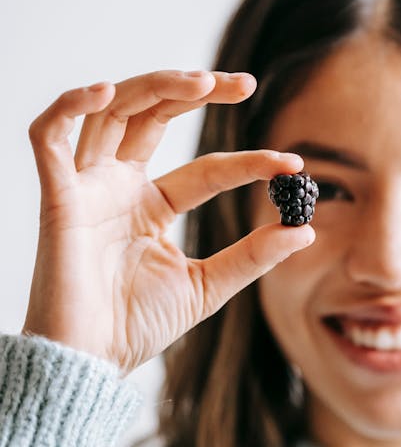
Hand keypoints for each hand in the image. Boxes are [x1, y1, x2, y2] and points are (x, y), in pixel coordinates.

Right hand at [22, 70, 312, 373]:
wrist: (89, 363)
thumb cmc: (136, 326)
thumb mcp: (208, 286)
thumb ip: (252, 256)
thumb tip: (306, 230)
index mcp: (151, 205)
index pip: (206, 168)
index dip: (249, 162)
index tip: (292, 164)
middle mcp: (118, 186)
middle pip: (152, 114)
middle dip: (196, 90)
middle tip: (244, 83)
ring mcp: (87, 188)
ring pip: (111, 110)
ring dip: (153, 86)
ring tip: (200, 82)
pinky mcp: (57, 198)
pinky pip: (48, 136)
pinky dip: (68, 105)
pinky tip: (103, 91)